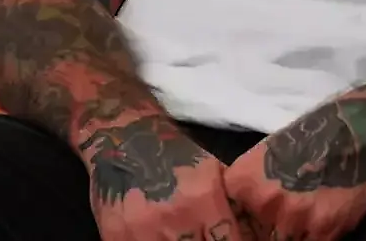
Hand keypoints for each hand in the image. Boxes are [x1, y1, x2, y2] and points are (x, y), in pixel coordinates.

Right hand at [82, 117, 252, 240]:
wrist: (123, 134)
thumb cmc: (173, 153)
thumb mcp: (209, 172)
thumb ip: (227, 204)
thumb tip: (250, 232)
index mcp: (203, 199)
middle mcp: (175, 217)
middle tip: (205, 237)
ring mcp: (142, 230)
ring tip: (185, 238)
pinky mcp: (115, 235)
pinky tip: (161, 238)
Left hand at [223, 93, 365, 240]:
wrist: (361, 129)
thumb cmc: (314, 133)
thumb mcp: (269, 152)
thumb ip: (251, 185)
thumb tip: (242, 210)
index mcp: (244, 180)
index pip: (229, 218)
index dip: (243, 219)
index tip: (252, 218)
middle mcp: (264, 202)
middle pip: (258, 232)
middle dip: (270, 225)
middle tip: (288, 207)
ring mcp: (294, 219)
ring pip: (284, 239)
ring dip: (294, 230)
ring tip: (309, 207)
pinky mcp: (324, 230)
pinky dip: (316, 234)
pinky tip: (324, 215)